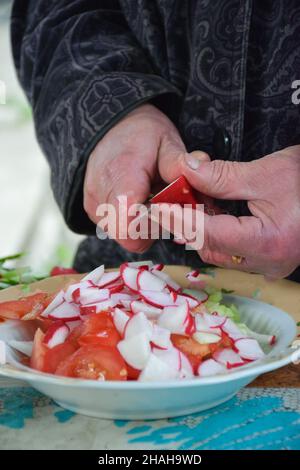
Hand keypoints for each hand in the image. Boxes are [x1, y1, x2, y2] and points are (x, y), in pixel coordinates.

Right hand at [84, 104, 185, 252]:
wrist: (109, 127)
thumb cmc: (140, 134)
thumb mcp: (166, 141)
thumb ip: (178, 163)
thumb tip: (196, 175)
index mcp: (122, 177)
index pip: (131, 227)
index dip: (155, 227)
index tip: (169, 210)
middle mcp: (101, 195)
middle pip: (131, 236)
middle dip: (154, 227)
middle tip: (165, 204)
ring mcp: (93, 205)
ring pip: (124, 235)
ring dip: (143, 225)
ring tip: (151, 199)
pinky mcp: (92, 210)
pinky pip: (116, 229)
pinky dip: (132, 220)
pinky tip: (139, 200)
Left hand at [160, 146, 299, 278]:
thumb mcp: (266, 173)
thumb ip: (222, 176)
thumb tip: (186, 168)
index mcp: (268, 242)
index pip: (208, 234)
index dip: (179, 220)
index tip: (158, 207)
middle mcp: (267, 263)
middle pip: (210, 248)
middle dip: (187, 225)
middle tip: (173, 200)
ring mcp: (269, 266)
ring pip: (219, 253)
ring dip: (201, 229)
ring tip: (194, 202)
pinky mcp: (269, 261)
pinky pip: (233, 253)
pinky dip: (216, 234)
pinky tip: (213, 213)